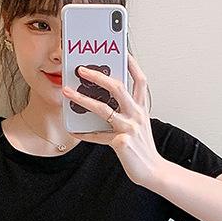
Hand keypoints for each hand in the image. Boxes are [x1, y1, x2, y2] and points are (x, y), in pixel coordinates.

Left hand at [61, 53, 160, 185]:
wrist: (153, 171)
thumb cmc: (143, 148)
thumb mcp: (139, 125)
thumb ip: (126, 112)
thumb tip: (102, 100)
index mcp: (141, 108)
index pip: (139, 80)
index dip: (131, 63)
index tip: (121, 49)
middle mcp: (136, 115)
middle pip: (118, 88)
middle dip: (98, 76)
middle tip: (81, 69)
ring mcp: (129, 128)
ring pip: (103, 108)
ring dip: (82, 99)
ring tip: (68, 92)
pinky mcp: (121, 143)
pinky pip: (97, 136)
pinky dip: (84, 133)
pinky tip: (74, 129)